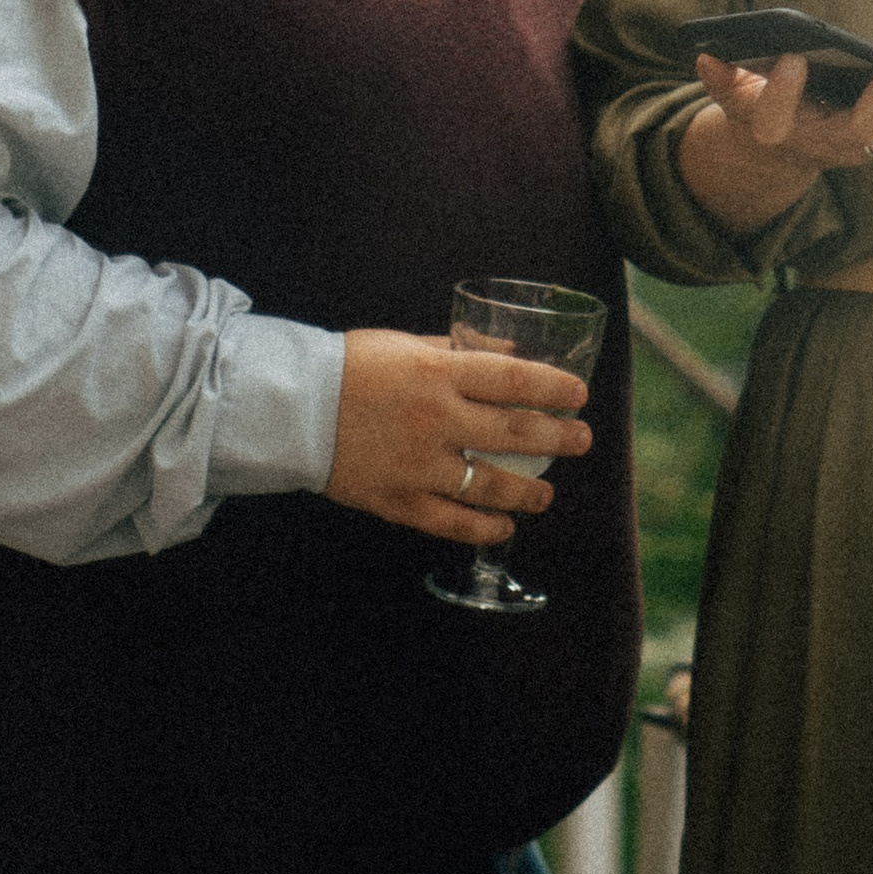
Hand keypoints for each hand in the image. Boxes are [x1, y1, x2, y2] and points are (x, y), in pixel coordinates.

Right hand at [325, 326, 590, 542]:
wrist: (291, 408)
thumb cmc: (349, 366)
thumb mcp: (407, 344)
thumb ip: (458, 349)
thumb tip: (510, 351)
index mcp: (438, 373)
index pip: (513, 379)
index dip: (553, 388)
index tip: (579, 394)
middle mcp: (435, 420)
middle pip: (514, 433)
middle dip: (558, 438)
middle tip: (582, 440)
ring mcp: (418, 465)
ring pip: (491, 485)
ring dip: (529, 491)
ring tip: (547, 493)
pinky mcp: (398, 500)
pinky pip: (452, 522)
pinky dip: (484, 528)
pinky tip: (504, 527)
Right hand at [677, 37, 872, 234]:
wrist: (790, 144)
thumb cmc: (765, 104)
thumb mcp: (735, 91)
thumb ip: (723, 77)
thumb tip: (706, 55)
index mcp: (776, 131)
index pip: (775, 121)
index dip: (782, 92)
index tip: (793, 56)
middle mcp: (821, 147)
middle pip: (859, 130)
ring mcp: (858, 154)